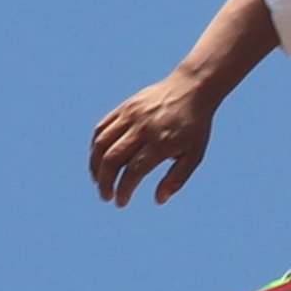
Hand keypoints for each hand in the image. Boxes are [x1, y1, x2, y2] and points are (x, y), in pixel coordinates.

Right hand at [91, 70, 222, 207]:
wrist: (192, 88)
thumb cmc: (195, 126)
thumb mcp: (194, 155)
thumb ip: (176, 178)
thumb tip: (158, 200)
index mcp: (161, 143)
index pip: (134, 171)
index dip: (123, 190)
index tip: (121, 202)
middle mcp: (143, 129)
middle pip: (113, 159)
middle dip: (105, 182)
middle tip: (106, 195)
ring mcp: (131, 115)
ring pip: (101, 143)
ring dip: (95, 166)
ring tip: (98, 180)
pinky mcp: (124, 107)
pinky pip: (102, 128)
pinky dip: (95, 146)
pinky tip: (98, 159)